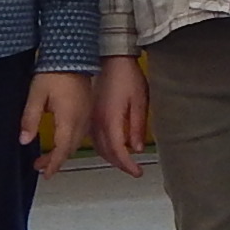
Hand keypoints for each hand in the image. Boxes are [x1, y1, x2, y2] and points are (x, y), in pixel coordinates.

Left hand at [22, 70, 93, 176]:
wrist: (72, 53)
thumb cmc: (55, 70)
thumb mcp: (36, 94)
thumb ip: (30, 119)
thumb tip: (24, 140)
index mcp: (69, 119)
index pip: (62, 150)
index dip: (53, 164)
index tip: (45, 174)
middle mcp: (81, 119)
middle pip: (70, 148)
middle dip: (56, 160)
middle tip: (40, 166)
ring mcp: (87, 113)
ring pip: (77, 140)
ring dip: (64, 151)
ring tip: (48, 156)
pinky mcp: (88, 107)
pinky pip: (82, 131)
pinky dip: (71, 140)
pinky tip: (62, 138)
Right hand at [92, 53, 151, 178]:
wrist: (112, 58)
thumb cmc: (127, 75)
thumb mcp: (140, 101)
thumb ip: (137, 127)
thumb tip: (137, 148)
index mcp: (110, 120)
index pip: (118, 151)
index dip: (128, 165)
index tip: (137, 172)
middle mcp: (97, 121)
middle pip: (106, 152)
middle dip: (120, 164)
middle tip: (133, 169)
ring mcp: (91, 117)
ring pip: (97, 146)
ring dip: (110, 157)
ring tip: (123, 162)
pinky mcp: (89, 113)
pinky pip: (93, 137)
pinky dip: (102, 147)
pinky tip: (110, 147)